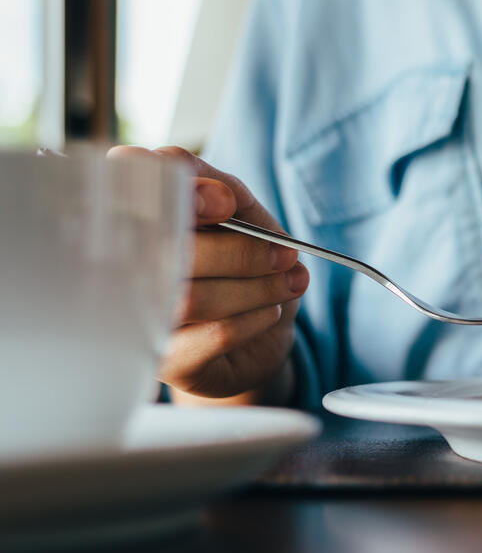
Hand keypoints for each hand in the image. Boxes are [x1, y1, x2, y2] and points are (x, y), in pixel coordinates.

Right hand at [110, 146, 308, 404]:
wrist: (257, 342)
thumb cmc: (240, 269)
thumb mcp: (245, 216)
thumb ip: (226, 190)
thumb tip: (217, 192)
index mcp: (131, 220)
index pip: (127, 192)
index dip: (174, 193)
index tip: (224, 201)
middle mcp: (121, 270)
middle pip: (166, 252)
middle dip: (239, 252)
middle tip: (286, 254)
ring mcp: (138, 320)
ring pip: (192, 299)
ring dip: (255, 289)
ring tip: (290, 283)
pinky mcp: (166, 361)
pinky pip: (214, 335)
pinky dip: (254, 319)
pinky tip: (271, 311)